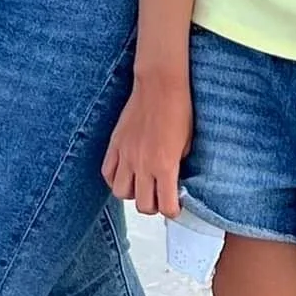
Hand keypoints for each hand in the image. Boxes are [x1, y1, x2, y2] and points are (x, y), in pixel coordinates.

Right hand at [103, 74, 191, 219]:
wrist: (160, 85)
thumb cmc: (178, 109)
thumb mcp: (188, 142)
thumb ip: (178, 164)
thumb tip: (173, 177)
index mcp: (164, 165)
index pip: (165, 206)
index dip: (172, 210)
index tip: (174, 205)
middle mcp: (143, 165)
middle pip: (142, 205)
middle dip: (153, 206)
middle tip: (159, 197)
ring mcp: (126, 155)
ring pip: (120, 193)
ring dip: (132, 194)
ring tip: (141, 185)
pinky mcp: (115, 144)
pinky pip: (107, 172)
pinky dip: (114, 178)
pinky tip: (125, 173)